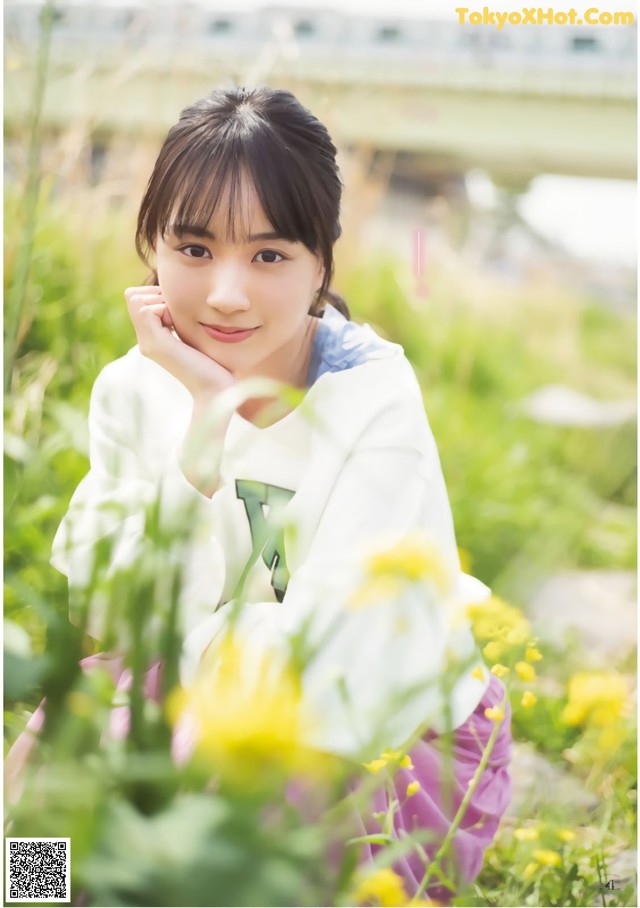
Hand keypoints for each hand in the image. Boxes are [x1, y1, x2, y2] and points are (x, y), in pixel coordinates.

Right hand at [124, 286, 234, 400]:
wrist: (217, 389)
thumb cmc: (215, 364)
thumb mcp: (194, 334)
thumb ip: (181, 319)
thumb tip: (175, 295)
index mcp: (153, 338)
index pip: (137, 299)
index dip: (157, 295)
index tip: (178, 313)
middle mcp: (145, 341)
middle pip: (133, 296)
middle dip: (157, 295)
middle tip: (177, 316)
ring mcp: (148, 343)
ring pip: (137, 300)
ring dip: (161, 302)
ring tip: (178, 323)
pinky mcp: (156, 344)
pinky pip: (146, 310)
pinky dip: (164, 310)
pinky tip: (178, 327)